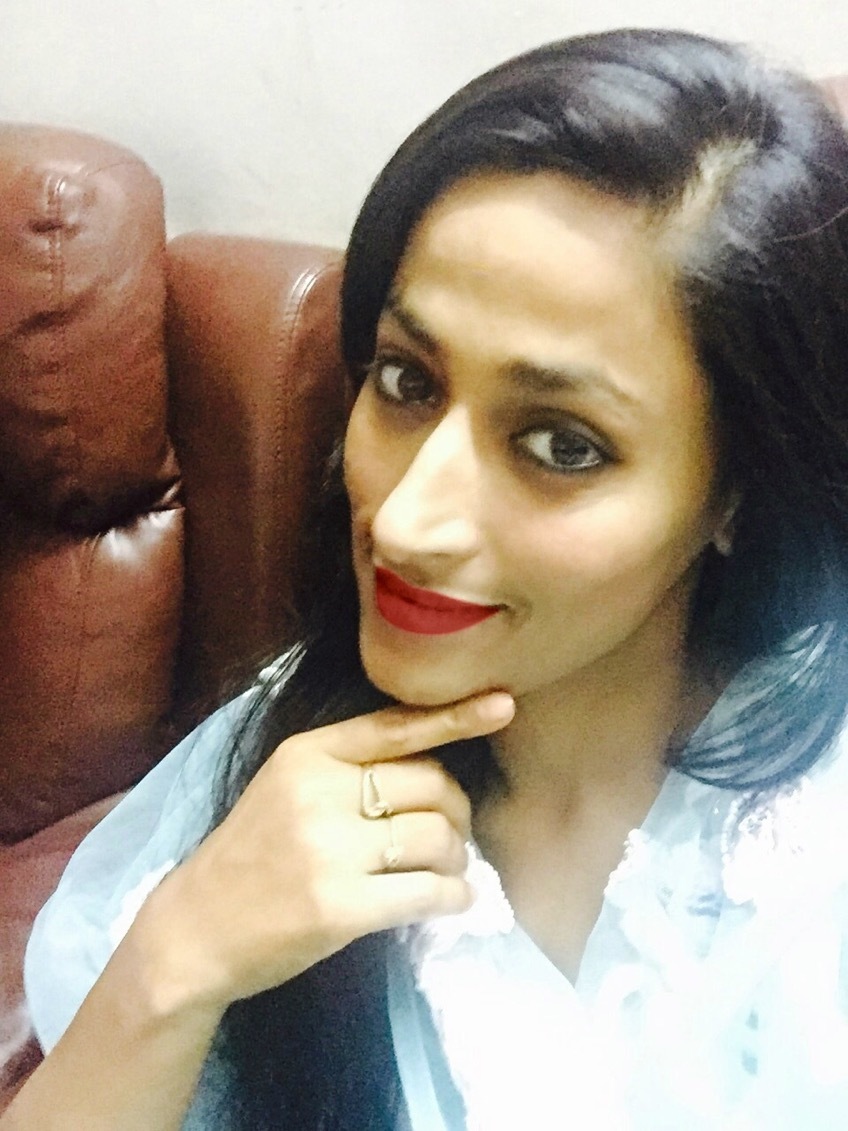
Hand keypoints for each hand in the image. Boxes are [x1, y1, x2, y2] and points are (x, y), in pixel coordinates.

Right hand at [137, 691, 514, 1013]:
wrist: (194, 930)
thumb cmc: (250, 856)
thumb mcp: (285, 788)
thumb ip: (347, 769)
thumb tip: (435, 770)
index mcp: (306, 754)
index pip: (395, 725)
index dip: (455, 717)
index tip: (503, 705)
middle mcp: (318, 792)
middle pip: (429, 784)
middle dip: (457, 811)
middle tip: (454, 835)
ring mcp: (328, 850)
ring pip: (435, 836)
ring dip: (457, 857)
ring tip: (449, 871)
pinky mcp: (340, 906)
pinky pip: (427, 891)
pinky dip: (453, 896)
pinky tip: (452, 900)